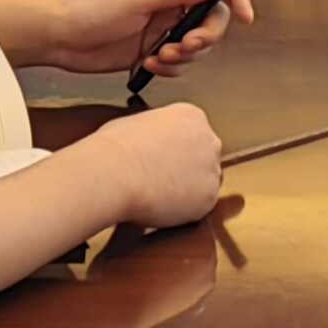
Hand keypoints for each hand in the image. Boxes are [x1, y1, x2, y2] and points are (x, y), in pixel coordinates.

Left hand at [38, 0, 259, 77]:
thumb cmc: (88, 8)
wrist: (61, 37)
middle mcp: (169, 2)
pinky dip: (169, 67)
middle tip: (186, 44)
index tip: (245, 17)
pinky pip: (178, 62)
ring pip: (197, 45)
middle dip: (205, 36)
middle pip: (211, 18)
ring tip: (160, 55)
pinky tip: (148, 64)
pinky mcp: (153, 49)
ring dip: (185, 56)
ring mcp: (162, 27)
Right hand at [66, 101, 228, 233]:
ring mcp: (212, 169)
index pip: (194, 135)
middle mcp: (209, 140)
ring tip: (158, 195)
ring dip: (187, 191)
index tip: (164, 160)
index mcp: (191, 116)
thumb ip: (155, 132)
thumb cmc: (115, 148)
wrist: (114, 174)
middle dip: (188, 169)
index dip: (177, 151)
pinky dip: (184, 210)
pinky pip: (200, 207)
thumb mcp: (137, 123)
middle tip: (162, 179)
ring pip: (204, 184)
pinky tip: (162, 206)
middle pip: (205, 158)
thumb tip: (148, 142)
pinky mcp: (209, 197)